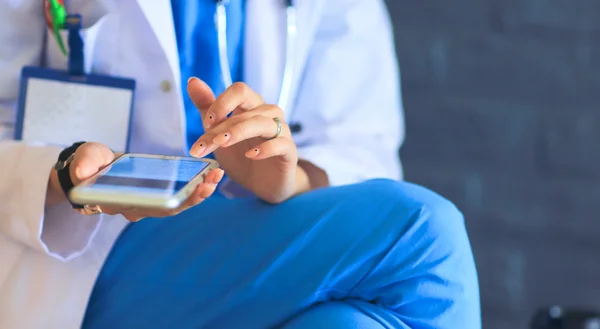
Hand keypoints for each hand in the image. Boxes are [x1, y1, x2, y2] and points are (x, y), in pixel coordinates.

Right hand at [47, 142, 223, 221]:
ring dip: (200, 191)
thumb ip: (84, 165)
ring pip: (180, 202)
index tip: (184, 195)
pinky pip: (183, 193)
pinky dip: (198, 185)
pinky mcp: (162, 192)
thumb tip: (80, 173)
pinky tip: (212, 173)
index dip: (167, 204)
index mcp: (121, 202)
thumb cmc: (90, 163)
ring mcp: (152, 202)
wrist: (94, 166)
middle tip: (210, 184)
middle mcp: (140, 207)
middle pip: (170, 208)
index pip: (147, 208)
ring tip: (216, 176)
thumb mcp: (84, 159)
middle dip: (192, 197)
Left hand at [186, 78, 309, 202]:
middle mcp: (268, 114)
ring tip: (222, 144)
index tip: (206, 124)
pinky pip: (280, 143)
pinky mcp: (289, 150)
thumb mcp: (219, 132)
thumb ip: (207, 107)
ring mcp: (281, 131)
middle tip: (203, 145)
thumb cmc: (242, 155)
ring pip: (262, 123)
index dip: (222, 103)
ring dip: (239, 132)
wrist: (263, 183)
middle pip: (247, 109)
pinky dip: (265, 148)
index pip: (239, 91)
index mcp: (251, 105)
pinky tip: (250, 155)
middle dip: (222, 126)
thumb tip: (192, 81)